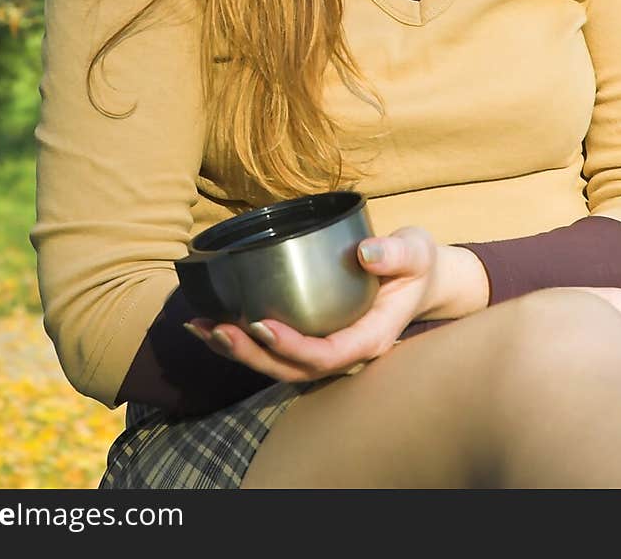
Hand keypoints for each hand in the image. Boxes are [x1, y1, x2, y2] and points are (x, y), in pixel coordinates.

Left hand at [184, 226, 455, 383]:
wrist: (420, 277)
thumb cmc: (416, 264)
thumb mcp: (416, 252)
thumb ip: (396, 254)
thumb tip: (367, 253)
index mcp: (371, 337)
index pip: (327, 355)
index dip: (293, 347)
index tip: (262, 325)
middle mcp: (346, 351)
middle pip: (293, 369)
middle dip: (252, 354)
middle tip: (216, 329)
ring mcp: (328, 347)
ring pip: (279, 364)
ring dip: (238, 350)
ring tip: (200, 327)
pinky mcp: (313, 335)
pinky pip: (275, 347)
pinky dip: (241, 337)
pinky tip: (209, 321)